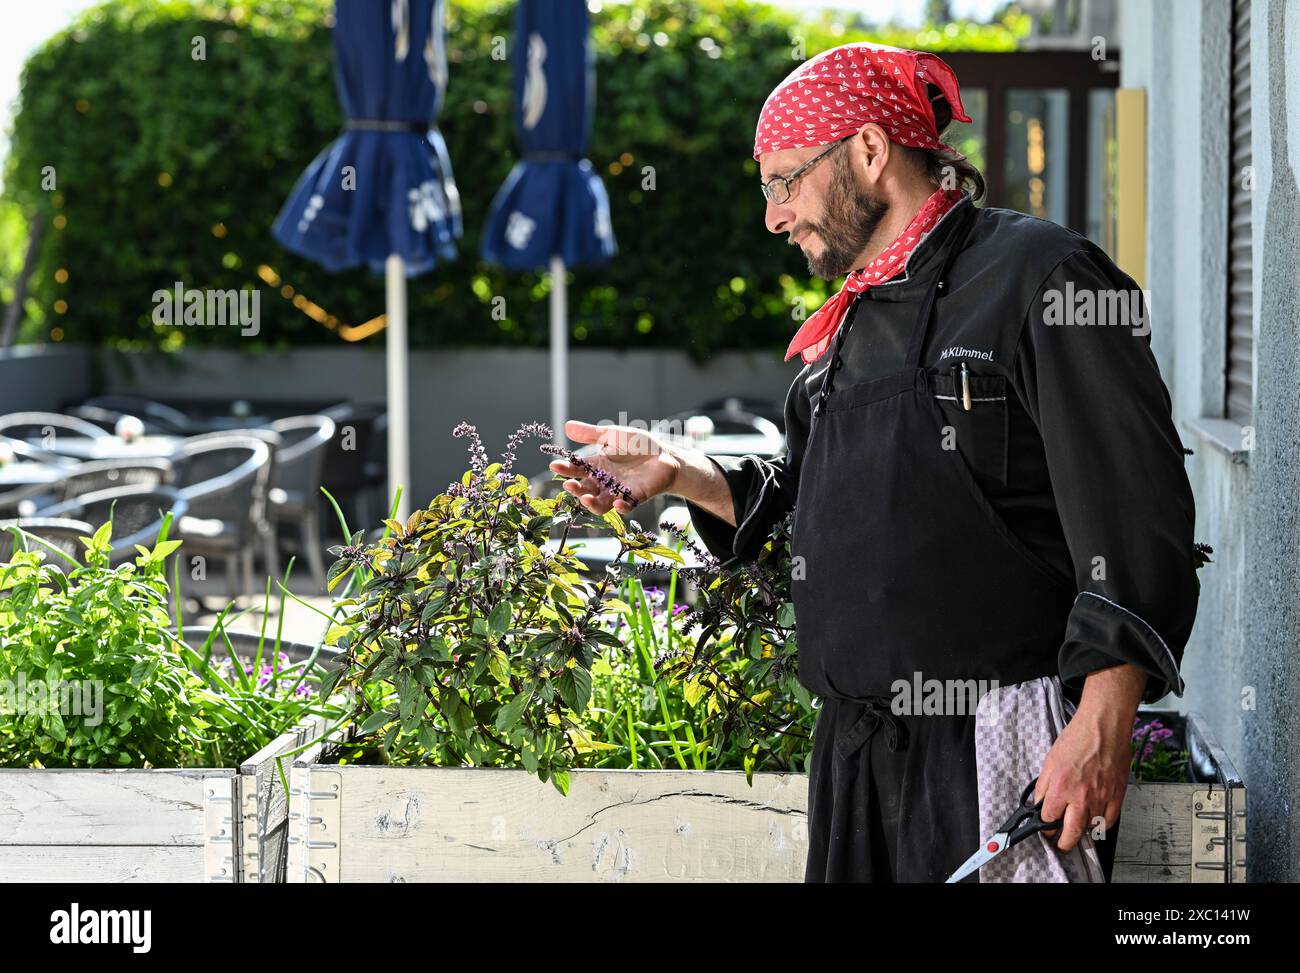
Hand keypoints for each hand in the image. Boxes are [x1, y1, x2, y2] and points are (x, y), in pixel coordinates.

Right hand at [547, 420, 681, 515]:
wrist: (664, 455)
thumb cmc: (638, 445)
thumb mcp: (612, 435)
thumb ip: (591, 434)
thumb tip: (566, 426)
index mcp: (597, 466)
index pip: (577, 469)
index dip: (566, 469)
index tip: (555, 465)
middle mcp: (605, 482)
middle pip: (585, 490)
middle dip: (575, 488)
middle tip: (569, 484)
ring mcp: (619, 491)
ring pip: (600, 504)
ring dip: (591, 503)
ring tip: (585, 498)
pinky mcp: (636, 497)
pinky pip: (626, 506)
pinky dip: (621, 506)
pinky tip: (617, 503)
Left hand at [1034, 666, 1145, 852]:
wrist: (1104, 727)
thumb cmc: (1077, 738)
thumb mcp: (1050, 761)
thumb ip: (1044, 785)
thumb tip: (1039, 803)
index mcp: (1061, 787)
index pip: (1048, 819)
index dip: (1044, 826)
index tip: (1044, 828)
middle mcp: (1081, 797)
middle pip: (1071, 834)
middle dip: (1062, 843)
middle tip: (1059, 844)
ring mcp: (1101, 798)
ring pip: (1090, 829)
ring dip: (1081, 832)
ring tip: (1075, 830)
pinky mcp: (1117, 796)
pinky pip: (1108, 821)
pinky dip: (1101, 825)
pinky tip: (1094, 822)